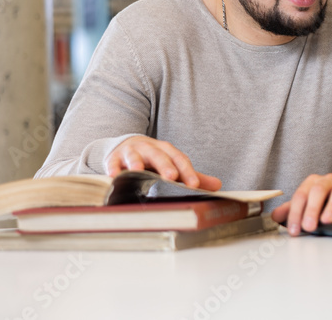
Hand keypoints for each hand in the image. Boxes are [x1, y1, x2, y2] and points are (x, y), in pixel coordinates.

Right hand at [106, 135, 221, 190]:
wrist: (128, 145)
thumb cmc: (154, 159)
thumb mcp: (172, 164)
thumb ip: (191, 175)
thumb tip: (218, 185)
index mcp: (167, 150)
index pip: (180, 160)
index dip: (187, 172)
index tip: (195, 185)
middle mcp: (150, 148)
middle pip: (159, 156)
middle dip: (165, 165)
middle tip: (172, 177)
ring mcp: (131, 152)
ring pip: (135, 156)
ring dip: (136, 163)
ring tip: (137, 171)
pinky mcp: (114, 158)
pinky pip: (113, 163)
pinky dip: (113, 168)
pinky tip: (114, 176)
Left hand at [271, 173, 331, 235]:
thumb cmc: (327, 199)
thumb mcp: (308, 203)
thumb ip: (291, 209)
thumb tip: (275, 216)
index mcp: (313, 182)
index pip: (301, 195)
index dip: (296, 213)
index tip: (294, 230)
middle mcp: (328, 181)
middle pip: (318, 191)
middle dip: (312, 209)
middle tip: (309, 226)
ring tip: (326, 221)